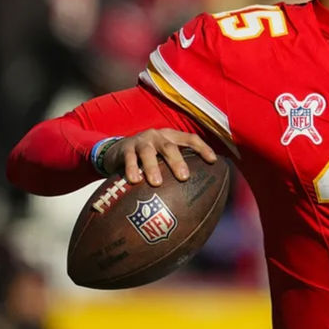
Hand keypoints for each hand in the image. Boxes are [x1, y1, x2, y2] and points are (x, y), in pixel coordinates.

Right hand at [101, 129, 216, 185]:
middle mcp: (157, 136)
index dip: (202, 148)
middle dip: (177, 161)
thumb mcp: (162, 157)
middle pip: (169, 146)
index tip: (213, 161)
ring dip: (152, 167)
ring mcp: (140, 141)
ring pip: (147, 152)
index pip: (190, 139)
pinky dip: (132, 169)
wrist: (115, 150)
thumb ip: (175, 167)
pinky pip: (129, 159)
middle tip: (184, 177)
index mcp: (170, 137)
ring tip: (157, 182)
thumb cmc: (147, 158)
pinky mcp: (125, 149)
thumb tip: (199, 192)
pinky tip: (135, 181)